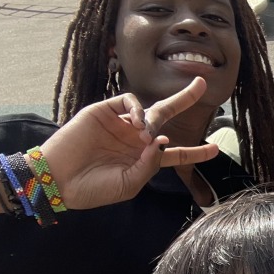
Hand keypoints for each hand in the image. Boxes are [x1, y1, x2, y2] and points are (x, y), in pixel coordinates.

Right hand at [39, 77, 219, 209]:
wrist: (58, 180)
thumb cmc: (93, 189)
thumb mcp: (129, 184)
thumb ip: (150, 164)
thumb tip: (162, 141)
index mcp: (144, 159)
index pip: (176, 153)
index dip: (196, 151)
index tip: (215, 149)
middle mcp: (134, 139)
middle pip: (167, 118)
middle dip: (185, 100)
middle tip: (203, 84)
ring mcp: (120, 124)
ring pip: (149, 109)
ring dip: (154, 120)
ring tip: (142, 137)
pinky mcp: (103, 112)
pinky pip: (127, 101)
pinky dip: (138, 108)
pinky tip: (136, 123)